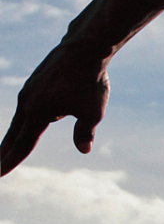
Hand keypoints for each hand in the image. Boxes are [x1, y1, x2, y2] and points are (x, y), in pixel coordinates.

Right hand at [1, 37, 112, 174]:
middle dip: (5, 153)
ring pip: (19, 120)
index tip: (0, 174)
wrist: (83, 49)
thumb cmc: (89, 81)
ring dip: (13, 137)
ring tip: (7, 151)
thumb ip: (85, 132)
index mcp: (38, 112)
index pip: (23, 144)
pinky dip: (26, 120)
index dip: (11, 161)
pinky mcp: (34, 84)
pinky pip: (28, 107)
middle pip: (14, 135)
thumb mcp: (92, 112)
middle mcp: (27, 102)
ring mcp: (28, 91)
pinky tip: (35, 121)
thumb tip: (83, 150)